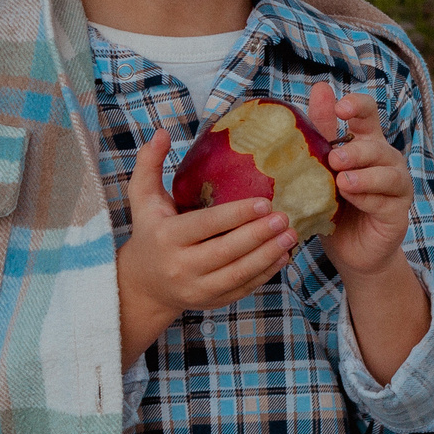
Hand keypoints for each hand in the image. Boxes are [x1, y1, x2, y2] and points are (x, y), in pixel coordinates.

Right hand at [116, 130, 297, 362]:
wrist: (143, 284)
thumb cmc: (149, 232)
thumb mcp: (142, 198)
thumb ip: (149, 164)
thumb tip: (162, 132)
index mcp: (166, 237)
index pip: (205, 225)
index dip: (236, 215)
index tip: (264, 202)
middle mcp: (180, 266)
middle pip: (226, 252)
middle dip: (258, 235)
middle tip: (285, 217)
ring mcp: (197, 288)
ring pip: (238, 273)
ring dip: (268, 255)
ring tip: (291, 236)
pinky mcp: (211, 302)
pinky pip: (242, 289)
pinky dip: (265, 274)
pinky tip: (283, 256)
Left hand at [308, 81, 410, 279]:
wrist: (349, 252)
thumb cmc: (334, 206)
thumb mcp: (322, 168)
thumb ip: (322, 131)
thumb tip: (320, 87)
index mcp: (367, 144)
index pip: (369, 114)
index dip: (358, 106)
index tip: (340, 108)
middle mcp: (386, 161)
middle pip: (377, 145)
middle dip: (357, 150)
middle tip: (333, 159)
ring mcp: (397, 187)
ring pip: (387, 173)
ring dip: (364, 175)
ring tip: (342, 181)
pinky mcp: (399, 213)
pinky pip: (386, 201)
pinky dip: (368, 199)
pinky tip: (351, 199)